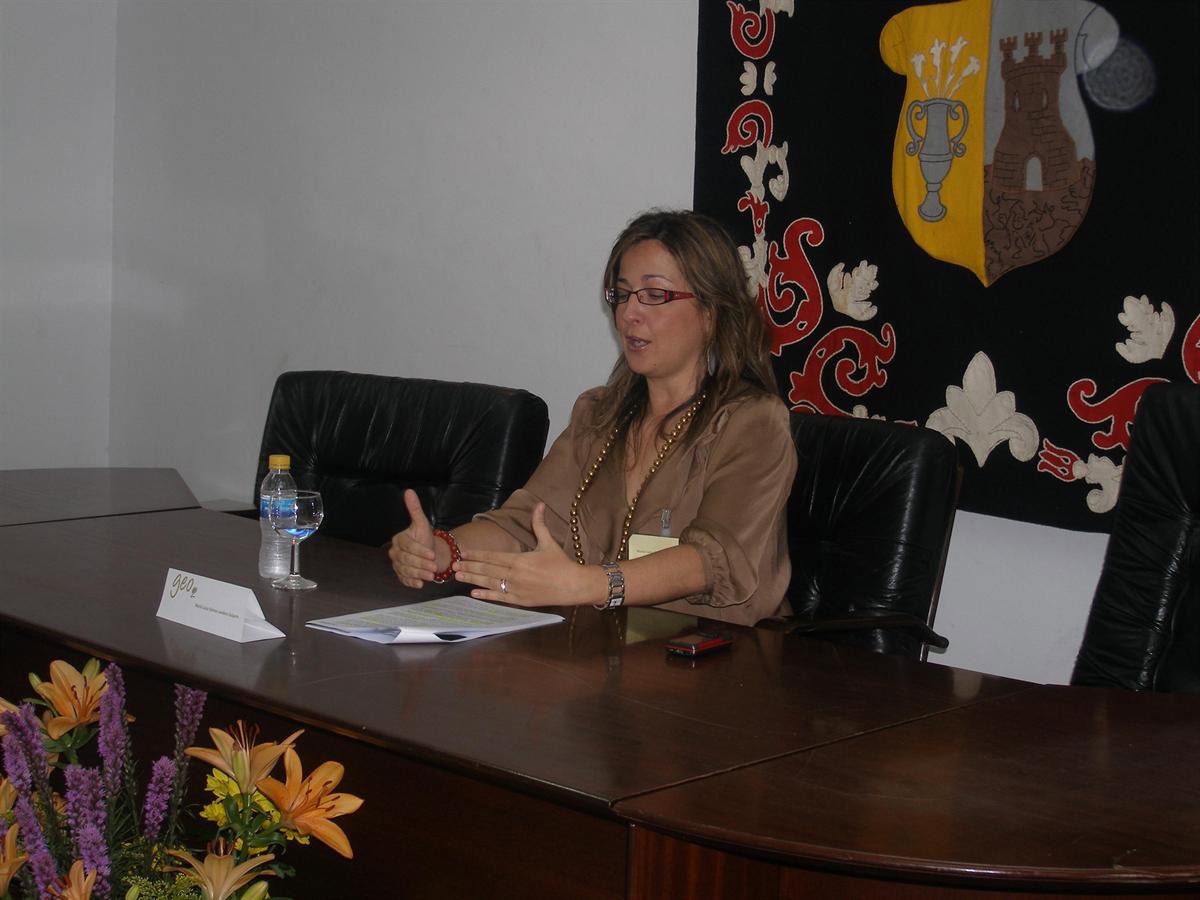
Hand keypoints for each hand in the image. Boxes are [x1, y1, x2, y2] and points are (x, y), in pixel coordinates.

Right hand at [388, 489, 441, 587]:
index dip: (420, 550)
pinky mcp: (401, 575)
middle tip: (434, 567)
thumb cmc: (425, 538)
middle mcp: (395, 553)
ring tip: (431, 575)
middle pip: (406, 559)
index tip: (432, 554)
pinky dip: (412, 583)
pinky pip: (404, 580)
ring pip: (406, 570)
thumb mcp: (422, 523)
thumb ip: (415, 509)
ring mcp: (397, 565)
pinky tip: (420, 584)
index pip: (408, 546)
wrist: (430, 553)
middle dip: (421, 563)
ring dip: (419, 573)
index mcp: (399, 540)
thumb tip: (409, 491)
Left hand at [453, 503, 593, 606]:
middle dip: (469, 567)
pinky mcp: (521, 601)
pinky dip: (486, 595)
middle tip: (453, 565)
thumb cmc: (561, 563)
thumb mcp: (549, 542)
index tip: (464, 553)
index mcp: (520, 560)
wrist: (573, 585)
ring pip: (490, 583)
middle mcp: (515, 575)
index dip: (477, 555)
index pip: (493, 556)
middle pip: (487, 570)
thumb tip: (539, 504)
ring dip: (472, 580)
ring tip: (458, 576)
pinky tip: (473, 594)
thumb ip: (539, 524)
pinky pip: (499, 598)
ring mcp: (517, 589)